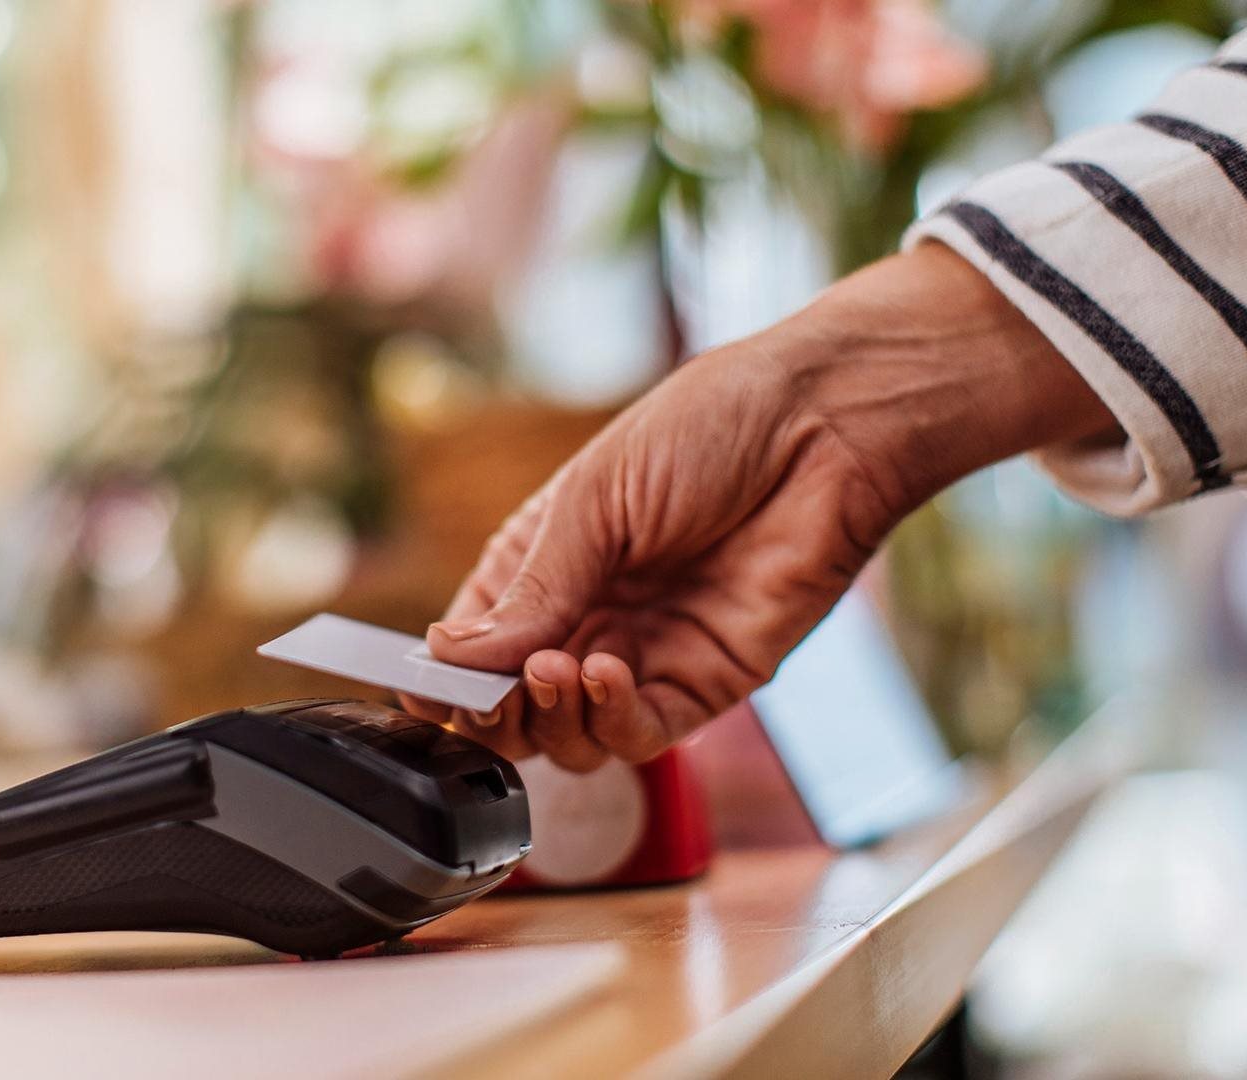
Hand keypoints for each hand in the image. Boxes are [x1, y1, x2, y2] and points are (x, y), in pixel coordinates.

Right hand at [406, 243, 1116, 768]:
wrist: (825, 425)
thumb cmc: (711, 429)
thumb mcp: (595, 499)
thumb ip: (531, 590)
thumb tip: (449, 656)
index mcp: (544, 564)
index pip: (471, 648)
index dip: (442, 679)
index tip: (421, 690)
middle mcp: (589, 618)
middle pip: (515, 710)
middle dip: (492, 713)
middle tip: (490, 692)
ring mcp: (647, 655)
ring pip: (572, 739)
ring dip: (550, 718)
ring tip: (557, 668)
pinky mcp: (707, 681)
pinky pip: (642, 734)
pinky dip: (611, 719)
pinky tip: (606, 671)